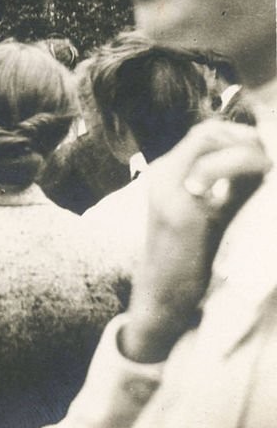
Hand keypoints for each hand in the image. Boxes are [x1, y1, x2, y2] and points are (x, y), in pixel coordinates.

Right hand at [121, 120, 269, 362]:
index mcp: (168, 173)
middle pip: (207, 131)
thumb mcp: (213, 213)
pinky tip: (261, 182)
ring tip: (267, 169)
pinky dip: (242, 166)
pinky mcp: (180, 208)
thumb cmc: (191, 260)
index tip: (267, 153)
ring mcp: (167, 188)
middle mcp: (162, 173)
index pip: (205, 133)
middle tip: (270, 161)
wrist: (163, 296)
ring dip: (246, 150)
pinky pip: (213, 168)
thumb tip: (267, 163)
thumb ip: (230, 187)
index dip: (240, 134)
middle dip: (246, 138)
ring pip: (208, 140)